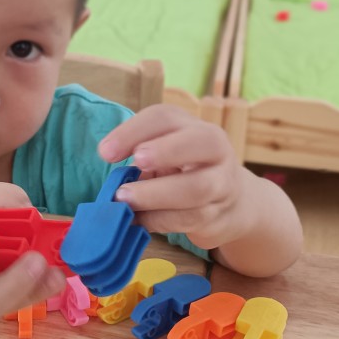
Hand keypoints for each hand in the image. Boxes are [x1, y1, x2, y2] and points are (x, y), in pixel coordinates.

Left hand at [98, 106, 256, 251]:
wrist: (232, 202)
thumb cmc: (185, 171)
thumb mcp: (166, 154)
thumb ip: (140, 157)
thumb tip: (110, 175)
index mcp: (192, 127)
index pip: (165, 117)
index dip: (133, 131)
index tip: (105, 153)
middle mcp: (214, 150)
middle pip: (199, 142)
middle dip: (165, 151)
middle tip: (135, 163)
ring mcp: (222, 183)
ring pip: (197, 187)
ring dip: (157, 194)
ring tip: (125, 199)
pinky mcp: (218, 215)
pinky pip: (190, 218)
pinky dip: (159, 220)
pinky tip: (137, 221)